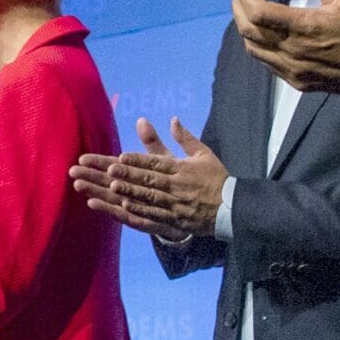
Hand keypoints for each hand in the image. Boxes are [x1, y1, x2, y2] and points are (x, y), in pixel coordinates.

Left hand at [73, 118, 228, 239]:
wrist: (231, 209)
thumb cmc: (215, 178)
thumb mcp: (203, 154)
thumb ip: (185, 138)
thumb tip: (172, 119)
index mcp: (183, 169)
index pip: (157, 163)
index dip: (138, 161)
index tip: (120, 156)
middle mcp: (177, 186)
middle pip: (149, 180)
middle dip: (127, 175)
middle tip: (108, 170)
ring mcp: (175, 205)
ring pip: (148, 198)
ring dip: (129, 192)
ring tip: (110, 187)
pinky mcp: (175, 221)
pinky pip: (154, 216)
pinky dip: (139, 212)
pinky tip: (124, 207)